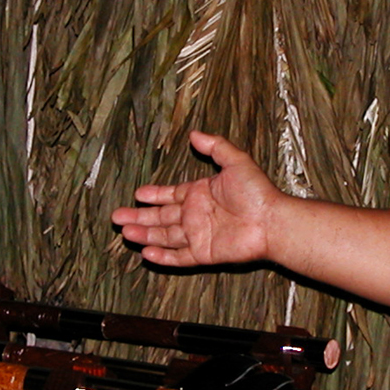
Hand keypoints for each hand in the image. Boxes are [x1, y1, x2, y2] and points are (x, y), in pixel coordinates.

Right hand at [111, 130, 282, 267]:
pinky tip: (146, 253)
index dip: (154, 195)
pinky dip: (163, 257)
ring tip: (125, 233)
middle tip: (117, 217)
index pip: (170, 195)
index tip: (137, 195)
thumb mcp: (236, 161)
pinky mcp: (204, 253)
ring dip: (145, 235)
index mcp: (201, 194)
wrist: (271, 221)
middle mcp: (196, 215)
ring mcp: (199, 235)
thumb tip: (195, 133)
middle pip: (161, 217)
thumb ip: (215, 146)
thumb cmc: (258, 192)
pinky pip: (179, 256)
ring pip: (165, 236)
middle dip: (139, 217)